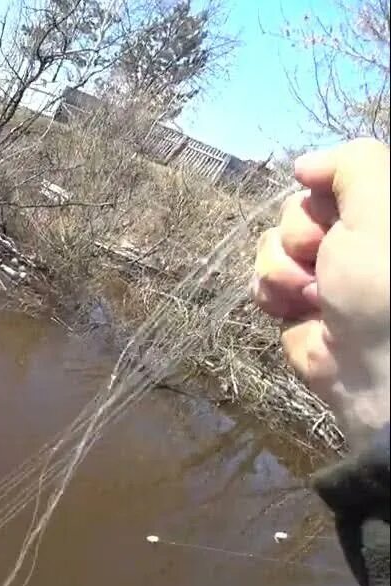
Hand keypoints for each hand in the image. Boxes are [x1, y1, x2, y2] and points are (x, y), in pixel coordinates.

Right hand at [252, 137, 389, 445]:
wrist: (376, 369)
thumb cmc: (384, 284)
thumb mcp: (381, 202)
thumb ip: (350, 162)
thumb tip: (305, 166)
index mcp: (379, 213)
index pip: (335, 177)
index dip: (324, 191)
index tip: (335, 210)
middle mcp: (356, 239)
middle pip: (297, 208)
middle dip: (301, 234)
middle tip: (324, 259)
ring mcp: (324, 273)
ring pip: (272, 244)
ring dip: (282, 268)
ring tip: (312, 294)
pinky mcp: (297, 305)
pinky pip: (262, 280)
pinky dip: (270, 293)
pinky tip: (291, 308)